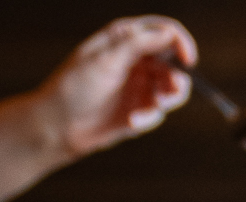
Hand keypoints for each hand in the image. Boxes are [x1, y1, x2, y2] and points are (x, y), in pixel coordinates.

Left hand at [39, 15, 195, 159]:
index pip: (163, 32)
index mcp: (125, 38)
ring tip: (155, 107)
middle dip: (175, 79)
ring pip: (169, 89)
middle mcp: (134, 60)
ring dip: (167, 99)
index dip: (180, 43)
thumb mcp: (106, 59)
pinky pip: (156, 113)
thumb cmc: (74, 87)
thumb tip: (169, 34)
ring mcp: (136, 87)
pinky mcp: (136, 111)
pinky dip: (149, 118)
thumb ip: (139, 43)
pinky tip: (132, 123)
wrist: (57, 126)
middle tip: (169, 95)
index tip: (188, 60)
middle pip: (172, 63)